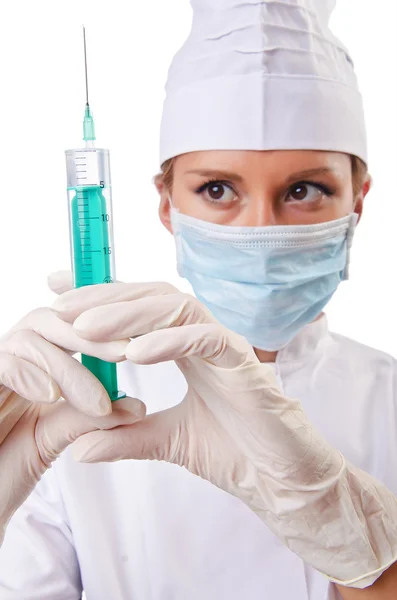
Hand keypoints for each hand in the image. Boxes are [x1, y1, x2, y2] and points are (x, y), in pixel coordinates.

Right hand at [0, 277, 144, 543]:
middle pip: (50, 318)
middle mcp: (10, 358)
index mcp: (33, 364)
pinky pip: (0, 363)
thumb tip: (137, 406)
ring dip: (67, 366)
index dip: (99, 316)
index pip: (67, 322)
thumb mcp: (51, 440)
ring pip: (29, 338)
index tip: (136, 334)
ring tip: (97, 403)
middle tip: (126, 352)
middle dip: (91, 333)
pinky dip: (27, 373)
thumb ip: (87, 419)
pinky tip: (50, 395)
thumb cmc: (0, 475)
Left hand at [51, 274, 396, 589]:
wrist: (281, 483)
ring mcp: (226, 346)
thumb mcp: (167, 441)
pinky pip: (208, 338)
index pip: (139, 308)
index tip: (57, 291)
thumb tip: (77, 448)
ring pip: (176, 308)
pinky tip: (136, 353)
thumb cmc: (235, 454)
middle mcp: (204, 338)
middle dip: (105, 298)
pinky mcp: (246, 364)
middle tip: (60, 306)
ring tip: (86, 328)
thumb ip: (125, 437)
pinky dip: (171, 341)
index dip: (100, 296)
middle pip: (152, 297)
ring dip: (129, 315)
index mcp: (186, 347)